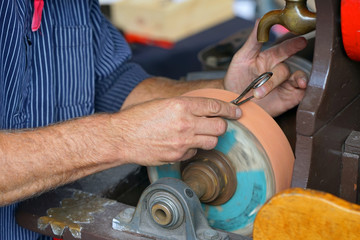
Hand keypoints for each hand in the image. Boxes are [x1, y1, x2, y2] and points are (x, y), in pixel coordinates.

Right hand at [111, 97, 240, 165]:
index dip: (229, 109)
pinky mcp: (178, 156)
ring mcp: (183, 141)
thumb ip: (184, 106)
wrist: (122, 137)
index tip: (236, 111)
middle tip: (218, 124)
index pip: (215, 106)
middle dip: (222, 125)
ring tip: (199, 135)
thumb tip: (202, 109)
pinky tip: (182, 144)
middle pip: (220, 126)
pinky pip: (195, 153)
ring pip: (212, 141)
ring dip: (209, 138)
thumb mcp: (163, 103)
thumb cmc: (138, 118)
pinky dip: (193, 149)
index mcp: (181, 105)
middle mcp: (185, 123)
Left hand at [224, 20, 307, 116]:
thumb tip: (259, 22)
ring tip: (274, 92)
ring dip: (290, 83)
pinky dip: (303, 91)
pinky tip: (300, 89)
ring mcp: (285, 83)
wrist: (234, 100)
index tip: (301, 42)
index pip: (284, 49)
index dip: (292, 45)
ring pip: (296, 79)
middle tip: (258, 91)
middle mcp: (279, 70)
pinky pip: (302, 93)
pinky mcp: (290, 97)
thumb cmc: (236, 78)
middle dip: (272, 80)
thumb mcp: (242, 57)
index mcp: (270, 58)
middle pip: (285, 69)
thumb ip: (253, 41)